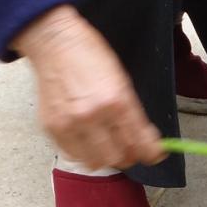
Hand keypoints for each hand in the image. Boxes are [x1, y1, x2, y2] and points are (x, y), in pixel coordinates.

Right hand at [12, 6, 163, 168]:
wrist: (55, 44)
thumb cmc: (90, 56)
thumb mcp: (122, 80)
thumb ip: (133, 113)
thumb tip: (146, 140)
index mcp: (116, 100)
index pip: (139, 141)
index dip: (151, 152)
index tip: (154, 154)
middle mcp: (93, 116)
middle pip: (118, 158)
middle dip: (128, 156)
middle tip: (129, 148)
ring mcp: (70, 124)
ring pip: (95, 162)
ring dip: (105, 157)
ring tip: (106, 144)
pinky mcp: (52, 128)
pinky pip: (73, 155)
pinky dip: (83, 152)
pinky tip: (86, 138)